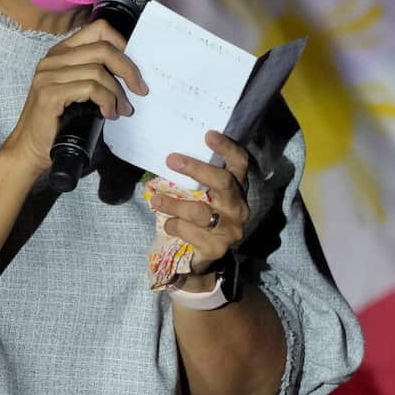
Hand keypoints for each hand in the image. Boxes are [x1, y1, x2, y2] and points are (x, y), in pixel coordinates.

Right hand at [0, 19, 147, 174]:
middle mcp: (53, 59)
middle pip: (103, 49)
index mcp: (61, 53)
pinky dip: (106, 101)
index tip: (133, 67)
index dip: (122, 43)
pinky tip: (108, 113)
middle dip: (128, 70)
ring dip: (117, 93)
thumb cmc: (58, 122)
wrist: (30, 148)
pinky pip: (90, 88)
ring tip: (121, 110)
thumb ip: (96, 75)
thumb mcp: (79, 91)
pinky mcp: (50, 93)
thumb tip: (131, 74)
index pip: (98, 29)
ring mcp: (49, 75)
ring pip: (99, 71)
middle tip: (139, 90)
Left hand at [153, 131, 250, 289]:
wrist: (202, 260)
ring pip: (201, 211)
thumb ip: (195, 180)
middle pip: (223, 183)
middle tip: (171, 159)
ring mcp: (231, 229)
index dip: (227, 148)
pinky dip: (174, 226)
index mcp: (237, 188)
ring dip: (174, 204)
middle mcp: (239, 207)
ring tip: (155, 199)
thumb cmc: (200, 218)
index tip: (208, 134)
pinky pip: (191, 232)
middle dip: (197, 169)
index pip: (239, 163)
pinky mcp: (217, 248)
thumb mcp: (201, 196)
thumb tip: (171, 157)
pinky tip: (168, 224)